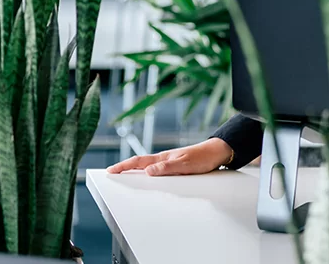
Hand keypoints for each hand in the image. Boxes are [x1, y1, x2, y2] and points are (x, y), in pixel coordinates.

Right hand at [106, 138, 233, 175]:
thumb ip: (167, 168)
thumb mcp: (184, 165)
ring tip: (125, 175)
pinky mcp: (176, 166)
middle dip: (125, 167)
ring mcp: (169, 162)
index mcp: (163, 158)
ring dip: (135, 170)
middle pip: (140, 163)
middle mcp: (164, 159)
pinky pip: (157, 170)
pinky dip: (148, 173)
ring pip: (148, 166)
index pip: (138, 162)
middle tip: (112, 173)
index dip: (123, 166)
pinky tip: (148, 177)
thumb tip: (148, 171)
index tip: (111, 170)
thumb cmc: (203, 158)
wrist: (218, 152)